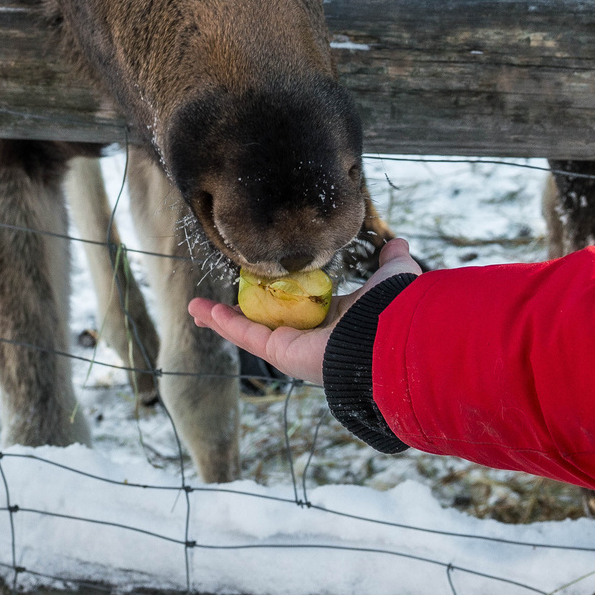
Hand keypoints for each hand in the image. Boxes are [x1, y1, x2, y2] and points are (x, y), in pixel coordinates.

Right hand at [186, 236, 420, 383]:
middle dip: (242, 314)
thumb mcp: (391, 275)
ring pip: (249, 330)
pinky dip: (221, 322)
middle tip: (221, 304)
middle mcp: (311, 338)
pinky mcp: (280, 352)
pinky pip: (245, 334)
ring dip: (221, 319)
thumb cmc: (392, 309)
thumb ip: (391, 260)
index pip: (303, 307)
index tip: (267, 284)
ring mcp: (292, 347)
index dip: (284, 295)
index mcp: (336, 320)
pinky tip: (200, 311)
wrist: (388, 337)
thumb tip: (398, 242)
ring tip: (196, 308)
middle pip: (268, 323)